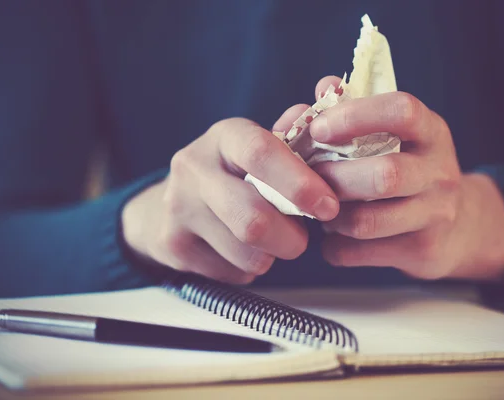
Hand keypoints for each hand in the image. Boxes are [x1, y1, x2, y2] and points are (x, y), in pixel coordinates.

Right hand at [122, 115, 338, 283]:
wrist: (171, 205)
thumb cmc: (235, 174)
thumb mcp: (262, 147)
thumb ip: (298, 130)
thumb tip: (332, 90)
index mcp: (224, 137)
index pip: (260, 153)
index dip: (299, 183)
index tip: (328, 205)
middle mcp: (193, 167)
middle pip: (252, 219)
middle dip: (290, 238)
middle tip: (301, 240)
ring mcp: (177, 207)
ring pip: (246, 252)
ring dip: (271, 255)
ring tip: (270, 243)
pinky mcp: (172, 245)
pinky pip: (231, 272)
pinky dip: (249, 269)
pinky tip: (242, 252)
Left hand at [309, 76, 503, 281]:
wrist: (458, 227)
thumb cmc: (409, 169)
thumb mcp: (396, 135)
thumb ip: (357, 109)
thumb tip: (325, 87)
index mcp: (432, 133)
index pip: (403, 111)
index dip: (356, 116)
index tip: (318, 129)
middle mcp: (440, 172)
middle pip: (385, 176)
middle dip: (335, 178)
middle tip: (309, 179)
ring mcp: (436, 215)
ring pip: (367, 222)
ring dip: (331, 216)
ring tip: (319, 209)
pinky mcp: (422, 251)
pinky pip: (359, 252)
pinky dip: (333, 246)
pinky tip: (332, 237)